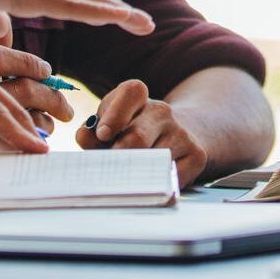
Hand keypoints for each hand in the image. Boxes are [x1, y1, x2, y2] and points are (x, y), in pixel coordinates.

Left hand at [74, 80, 208, 186]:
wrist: (182, 133)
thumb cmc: (134, 130)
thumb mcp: (112, 123)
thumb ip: (93, 131)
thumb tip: (83, 136)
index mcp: (138, 97)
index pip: (131, 93)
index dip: (115, 114)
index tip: (103, 134)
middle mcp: (162, 111)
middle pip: (137, 137)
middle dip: (119, 157)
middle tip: (108, 170)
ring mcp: (181, 133)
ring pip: (153, 161)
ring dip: (135, 175)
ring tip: (125, 179)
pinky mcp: (196, 155)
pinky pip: (170, 178)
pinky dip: (155, 185)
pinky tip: (147, 183)